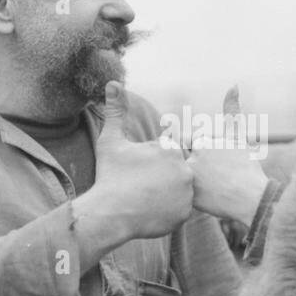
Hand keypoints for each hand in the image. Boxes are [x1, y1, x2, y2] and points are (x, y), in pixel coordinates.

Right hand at [76, 81, 192, 243]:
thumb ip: (116, 111)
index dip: (152, 162)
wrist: (108, 214)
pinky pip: (179, 210)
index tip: (140, 170)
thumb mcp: (111, 141)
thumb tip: (113, 82)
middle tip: (141, 187)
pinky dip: (168, 211)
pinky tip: (151, 210)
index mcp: (170, 149)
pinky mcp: (185, 214)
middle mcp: (184, 169)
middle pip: (174, 172)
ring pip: (178, 191)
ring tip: (146, 198)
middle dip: (160, 178)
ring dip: (166, 194)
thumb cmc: (109, 175)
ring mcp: (187, 194)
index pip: (167, 153)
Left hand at [187, 85, 269, 227]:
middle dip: (194, 163)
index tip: (216, 161)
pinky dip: (189, 192)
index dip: (201, 152)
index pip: (188, 142)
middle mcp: (195, 158)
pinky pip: (180, 192)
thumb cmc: (246, 165)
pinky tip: (207, 195)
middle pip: (183, 157)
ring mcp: (192, 179)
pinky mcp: (190, 198)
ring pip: (180, 173)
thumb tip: (233, 84)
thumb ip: (231, 110)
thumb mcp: (237, 135)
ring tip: (210, 184)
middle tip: (214, 174)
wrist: (253, 199)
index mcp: (203, 142)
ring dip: (190, 177)